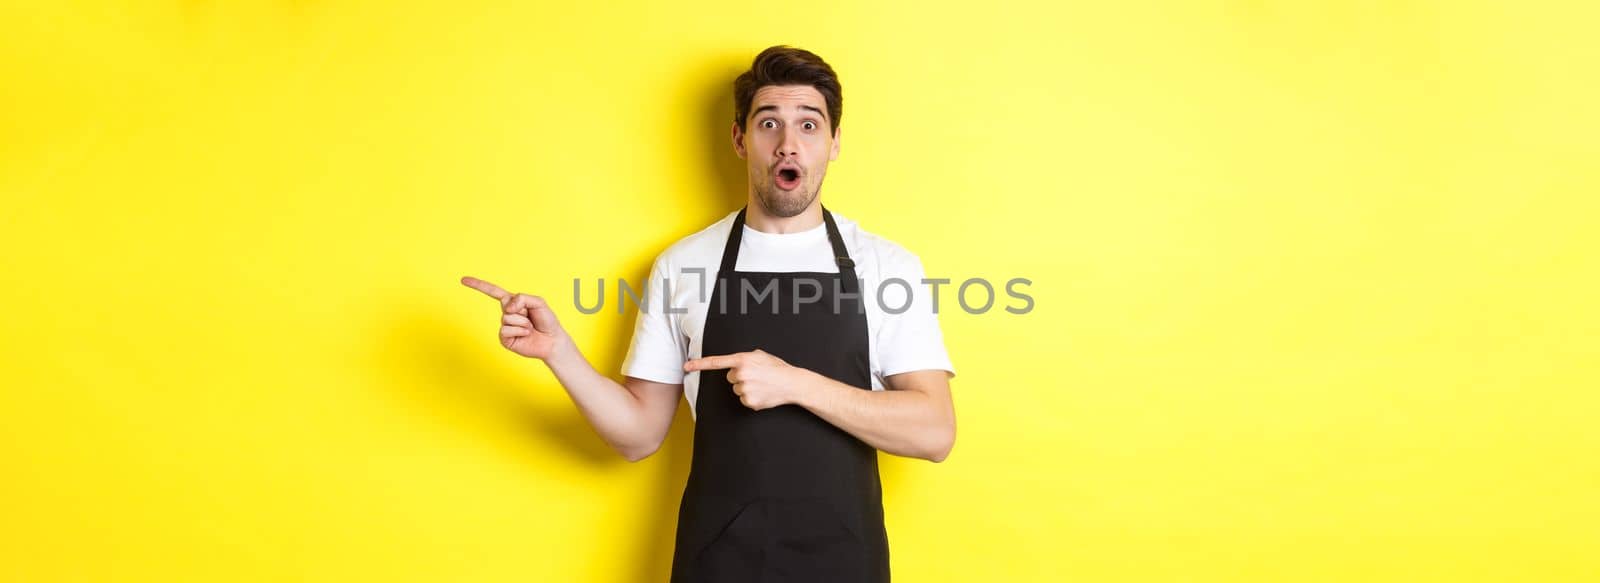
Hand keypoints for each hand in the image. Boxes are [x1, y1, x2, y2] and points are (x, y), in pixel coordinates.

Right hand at [460, 276, 567, 359]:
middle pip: (506, 305)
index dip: (478, 285)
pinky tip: (526, 334)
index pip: (493, 291)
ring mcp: (505, 326)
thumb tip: (507, 306)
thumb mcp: (538, 302)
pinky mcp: (504, 339)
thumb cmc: (546, 320)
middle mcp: (506, 313)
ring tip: (530, 327)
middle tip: (531, 317)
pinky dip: (519, 331)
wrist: (552, 340)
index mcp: (512, 302)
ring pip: (507, 318)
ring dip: (523, 322)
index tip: (463, 280)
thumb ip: (522, 298)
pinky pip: (506, 330)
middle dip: (522, 309)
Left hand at [684, 349, 810, 410]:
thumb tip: (737, 364)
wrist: (793, 383)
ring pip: (737, 389)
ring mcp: (744, 389)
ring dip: (747, 387)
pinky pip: (743, 400)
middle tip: (757, 376)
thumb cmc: (777, 368)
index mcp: (743, 359)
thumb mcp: (761, 355)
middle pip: (730, 377)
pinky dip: (752, 398)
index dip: (699, 364)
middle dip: (741, 377)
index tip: (686, 366)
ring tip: (762, 384)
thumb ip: (745, 357)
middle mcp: (741, 374)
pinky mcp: (749, 401)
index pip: (716, 362)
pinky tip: (763, 393)